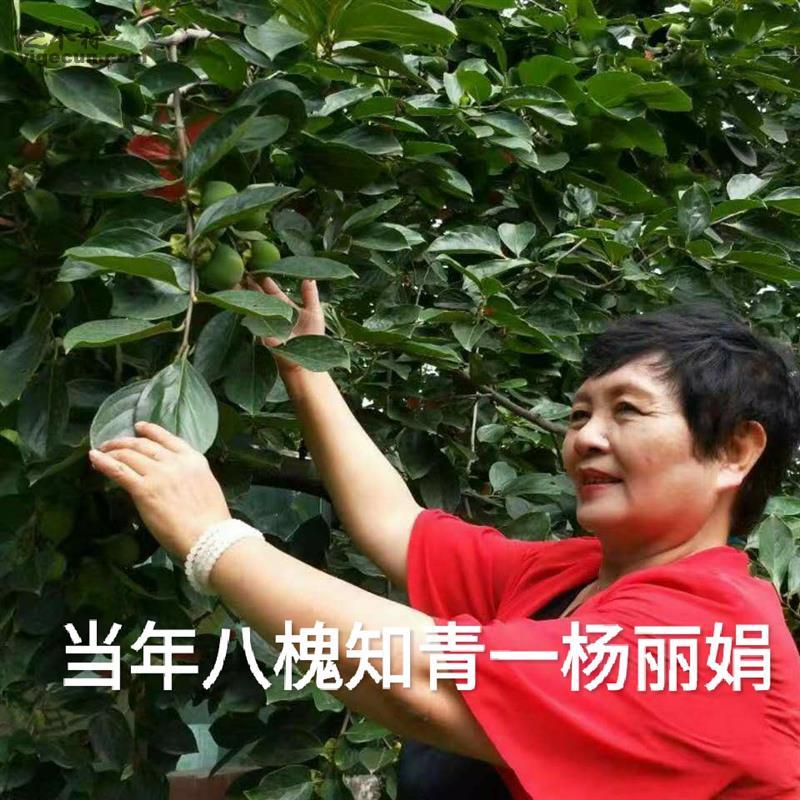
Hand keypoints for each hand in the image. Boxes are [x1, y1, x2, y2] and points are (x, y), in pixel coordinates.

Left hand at [88, 421, 231, 560]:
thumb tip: (172, 478)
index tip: (139, 427)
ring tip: (100, 452)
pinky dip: (104, 462)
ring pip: (129, 455)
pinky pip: (119, 471)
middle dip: (125, 442)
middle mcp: (175, 462)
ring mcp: (158, 474)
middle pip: (144, 445)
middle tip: (111, 444)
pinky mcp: (144, 490)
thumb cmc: (211, 520)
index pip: (167, 438)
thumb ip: (188, 476)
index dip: (150, 431)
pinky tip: (94, 458)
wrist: (208, 536)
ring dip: (112, 451)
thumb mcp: (205, 485)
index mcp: (193, 460)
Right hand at [240, 273, 324, 372]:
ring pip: (252, 304)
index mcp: (286, 308)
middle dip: (251, 283)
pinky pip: (250, 316)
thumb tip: (309, 277)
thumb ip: (310, 296)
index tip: (259, 267)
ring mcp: (265, 322)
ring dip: (243, 292)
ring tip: (235, 279)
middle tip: (243, 269)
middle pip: (260, 295)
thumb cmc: (312, 338)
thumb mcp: (314, 313)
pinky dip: (243, 306)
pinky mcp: (259, 331)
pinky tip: (236, 296)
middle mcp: (273, 314)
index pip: (273, 291)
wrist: (304, 361)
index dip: (266, 280)